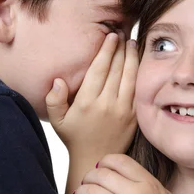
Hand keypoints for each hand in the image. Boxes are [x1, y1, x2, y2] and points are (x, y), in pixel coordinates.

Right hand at [45, 35, 137, 159]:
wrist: (96, 160)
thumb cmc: (75, 137)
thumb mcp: (57, 121)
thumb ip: (54, 100)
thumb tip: (58, 80)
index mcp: (87, 102)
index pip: (99, 69)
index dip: (106, 50)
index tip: (111, 36)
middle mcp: (106, 104)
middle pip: (116, 69)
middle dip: (120, 48)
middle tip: (123, 33)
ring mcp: (123, 110)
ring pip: (130, 77)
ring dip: (132, 58)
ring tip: (133, 42)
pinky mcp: (134, 116)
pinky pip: (138, 91)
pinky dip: (140, 74)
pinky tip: (140, 63)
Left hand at [73, 154, 193, 193]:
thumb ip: (148, 184)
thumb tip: (128, 177)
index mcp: (148, 183)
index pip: (120, 161)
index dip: (105, 161)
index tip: (99, 167)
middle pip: (101, 174)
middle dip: (89, 176)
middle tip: (85, 182)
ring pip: (91, 192)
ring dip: (81, 192)